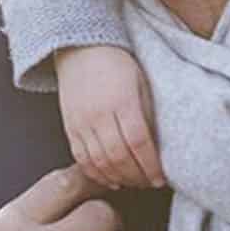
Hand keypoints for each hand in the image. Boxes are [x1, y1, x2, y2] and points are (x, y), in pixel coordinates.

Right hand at [54, 46, 165, 188]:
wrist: (81, 48)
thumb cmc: (116, 63)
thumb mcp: (141, 83)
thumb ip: (147, 114)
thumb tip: (157, 147)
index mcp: (122, 101)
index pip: (139, 143)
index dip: (150, 166)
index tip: (160, 178)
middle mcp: (99, 114)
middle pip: (118, 157)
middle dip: (137, 177)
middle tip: (149, 183)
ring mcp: (81, 122)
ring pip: (99, 162)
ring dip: (118, 178)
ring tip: (132, 182)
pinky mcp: (69, 126)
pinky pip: (81, 158)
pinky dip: (96, 173)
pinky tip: (109, 179)